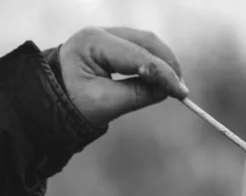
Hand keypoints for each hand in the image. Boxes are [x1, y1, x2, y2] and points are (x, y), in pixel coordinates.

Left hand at [58, 26, 188, 126]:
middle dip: (168, 64)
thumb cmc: (74, 103)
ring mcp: (108, 35)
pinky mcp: (114, 44)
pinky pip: (142, 48)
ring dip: (165, 62)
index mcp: (93, 42)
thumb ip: (139, 94)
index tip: (182, 93)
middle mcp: (101, 32)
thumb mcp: (107, 103)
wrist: (52, 101)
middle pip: (147, 41)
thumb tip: (169, 89)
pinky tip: (164, 79)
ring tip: (175, 86)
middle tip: (181, 90)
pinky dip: (156, 62)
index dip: (164, 74)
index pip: (138, 55)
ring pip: (147, 42)